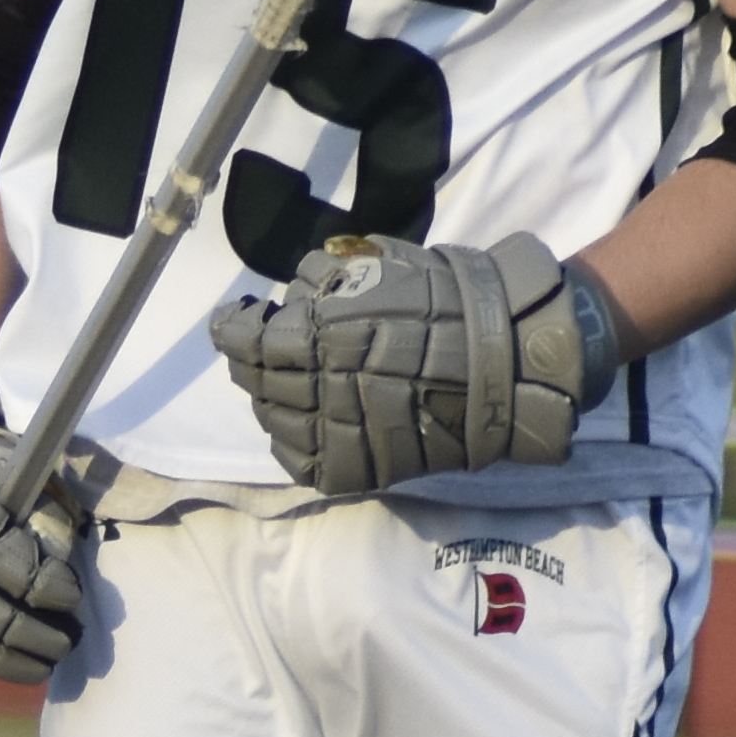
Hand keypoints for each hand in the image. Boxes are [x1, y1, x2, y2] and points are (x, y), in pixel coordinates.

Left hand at [205, 232, 620, 497]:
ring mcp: (332, 434)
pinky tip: (309, 415)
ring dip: (274, 394)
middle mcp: (316, 388)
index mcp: (317, 337)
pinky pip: (297, 456)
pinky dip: (293, 435)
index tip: (241, 314)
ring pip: (271, 418)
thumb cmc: (442, 303)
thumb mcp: (372, 268)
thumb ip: (317, 284)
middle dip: (256, 357)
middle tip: (273, 343)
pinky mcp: (349, 467)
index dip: (233, 326)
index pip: (243, 341)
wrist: (502, 361)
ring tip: (297, 377)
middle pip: (253, 380)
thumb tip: (282, 304)